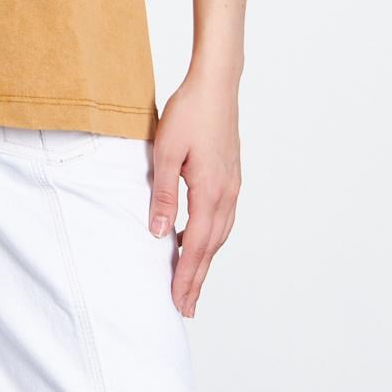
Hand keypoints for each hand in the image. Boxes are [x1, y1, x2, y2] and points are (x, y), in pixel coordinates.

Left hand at [147, 72, 240, 317]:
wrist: (217, 84)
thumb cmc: (190, 112)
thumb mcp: (166, 152)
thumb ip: (163, 195)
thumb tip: (159, 234)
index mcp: (210, 192)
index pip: (197, 246)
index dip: (187, 276)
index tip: (178, 302)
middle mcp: (227, 194)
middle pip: (212, 247)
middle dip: (197, 278)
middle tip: (186, 308)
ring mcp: (232, 185)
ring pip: (220, 234)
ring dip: (205, 260)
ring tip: (192, 282)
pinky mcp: (231, 176)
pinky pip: (222, 218)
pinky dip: (211, 237)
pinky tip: (198, 239)